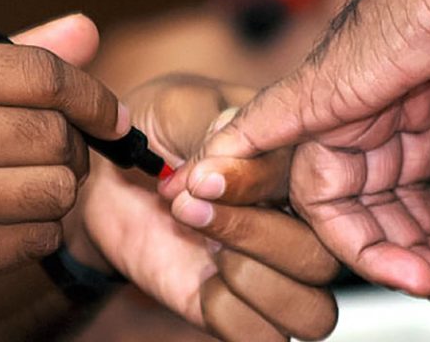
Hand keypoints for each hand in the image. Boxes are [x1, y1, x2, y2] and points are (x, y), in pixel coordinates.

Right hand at [0, 14, 127, 336]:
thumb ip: (6, 57)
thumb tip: (85, 31)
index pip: (42, 75)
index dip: (92, 96)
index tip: (110, 115)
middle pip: (57, 135)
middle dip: (72, 147)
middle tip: (55, 153)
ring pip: (58, 189)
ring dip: (55, 191)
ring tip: (23, 188)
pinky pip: (40, 238)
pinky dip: (36, 232)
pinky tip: (4, 223)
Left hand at [68, 75, 337, 340]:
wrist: (106, 175)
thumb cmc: (154, 131)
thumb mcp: (181, 111)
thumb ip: (219, 135)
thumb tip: (235, 174)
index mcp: (297, 171)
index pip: (321, 191)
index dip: (266, 188)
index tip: (201, 174)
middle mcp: (294, 226)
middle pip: (323, 261)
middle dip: (257, 236)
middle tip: (189, 206)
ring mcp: (266, 272)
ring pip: (311, 312)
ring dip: (253, 281)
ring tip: (200, 241)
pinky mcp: (231, 307)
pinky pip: (262, 338)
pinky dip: (229, 314)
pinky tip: (198, 279)